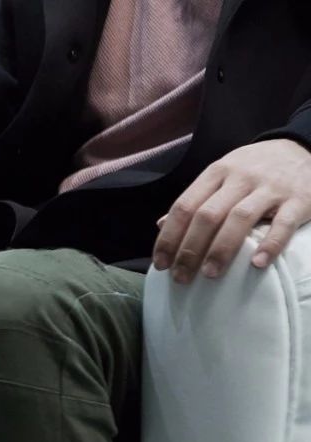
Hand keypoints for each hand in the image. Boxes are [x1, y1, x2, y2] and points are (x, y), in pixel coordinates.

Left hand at [153, 138, 310, 282]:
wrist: (303, 148)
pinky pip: (283, 223)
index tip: (160, 264)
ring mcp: (271, 187)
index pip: (184, 206)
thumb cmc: (253, 170)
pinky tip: (258, 264)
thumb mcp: (221, 176)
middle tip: (180, 277)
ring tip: (209, 275)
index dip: (169, 237)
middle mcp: (241, 178)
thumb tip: (160, 225)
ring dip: (221, 249)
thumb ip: (195, 200)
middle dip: (189, 250)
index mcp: (216, 172)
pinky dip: (270, 245)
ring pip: (240, 218)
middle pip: (207, 215)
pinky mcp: (299, 199)